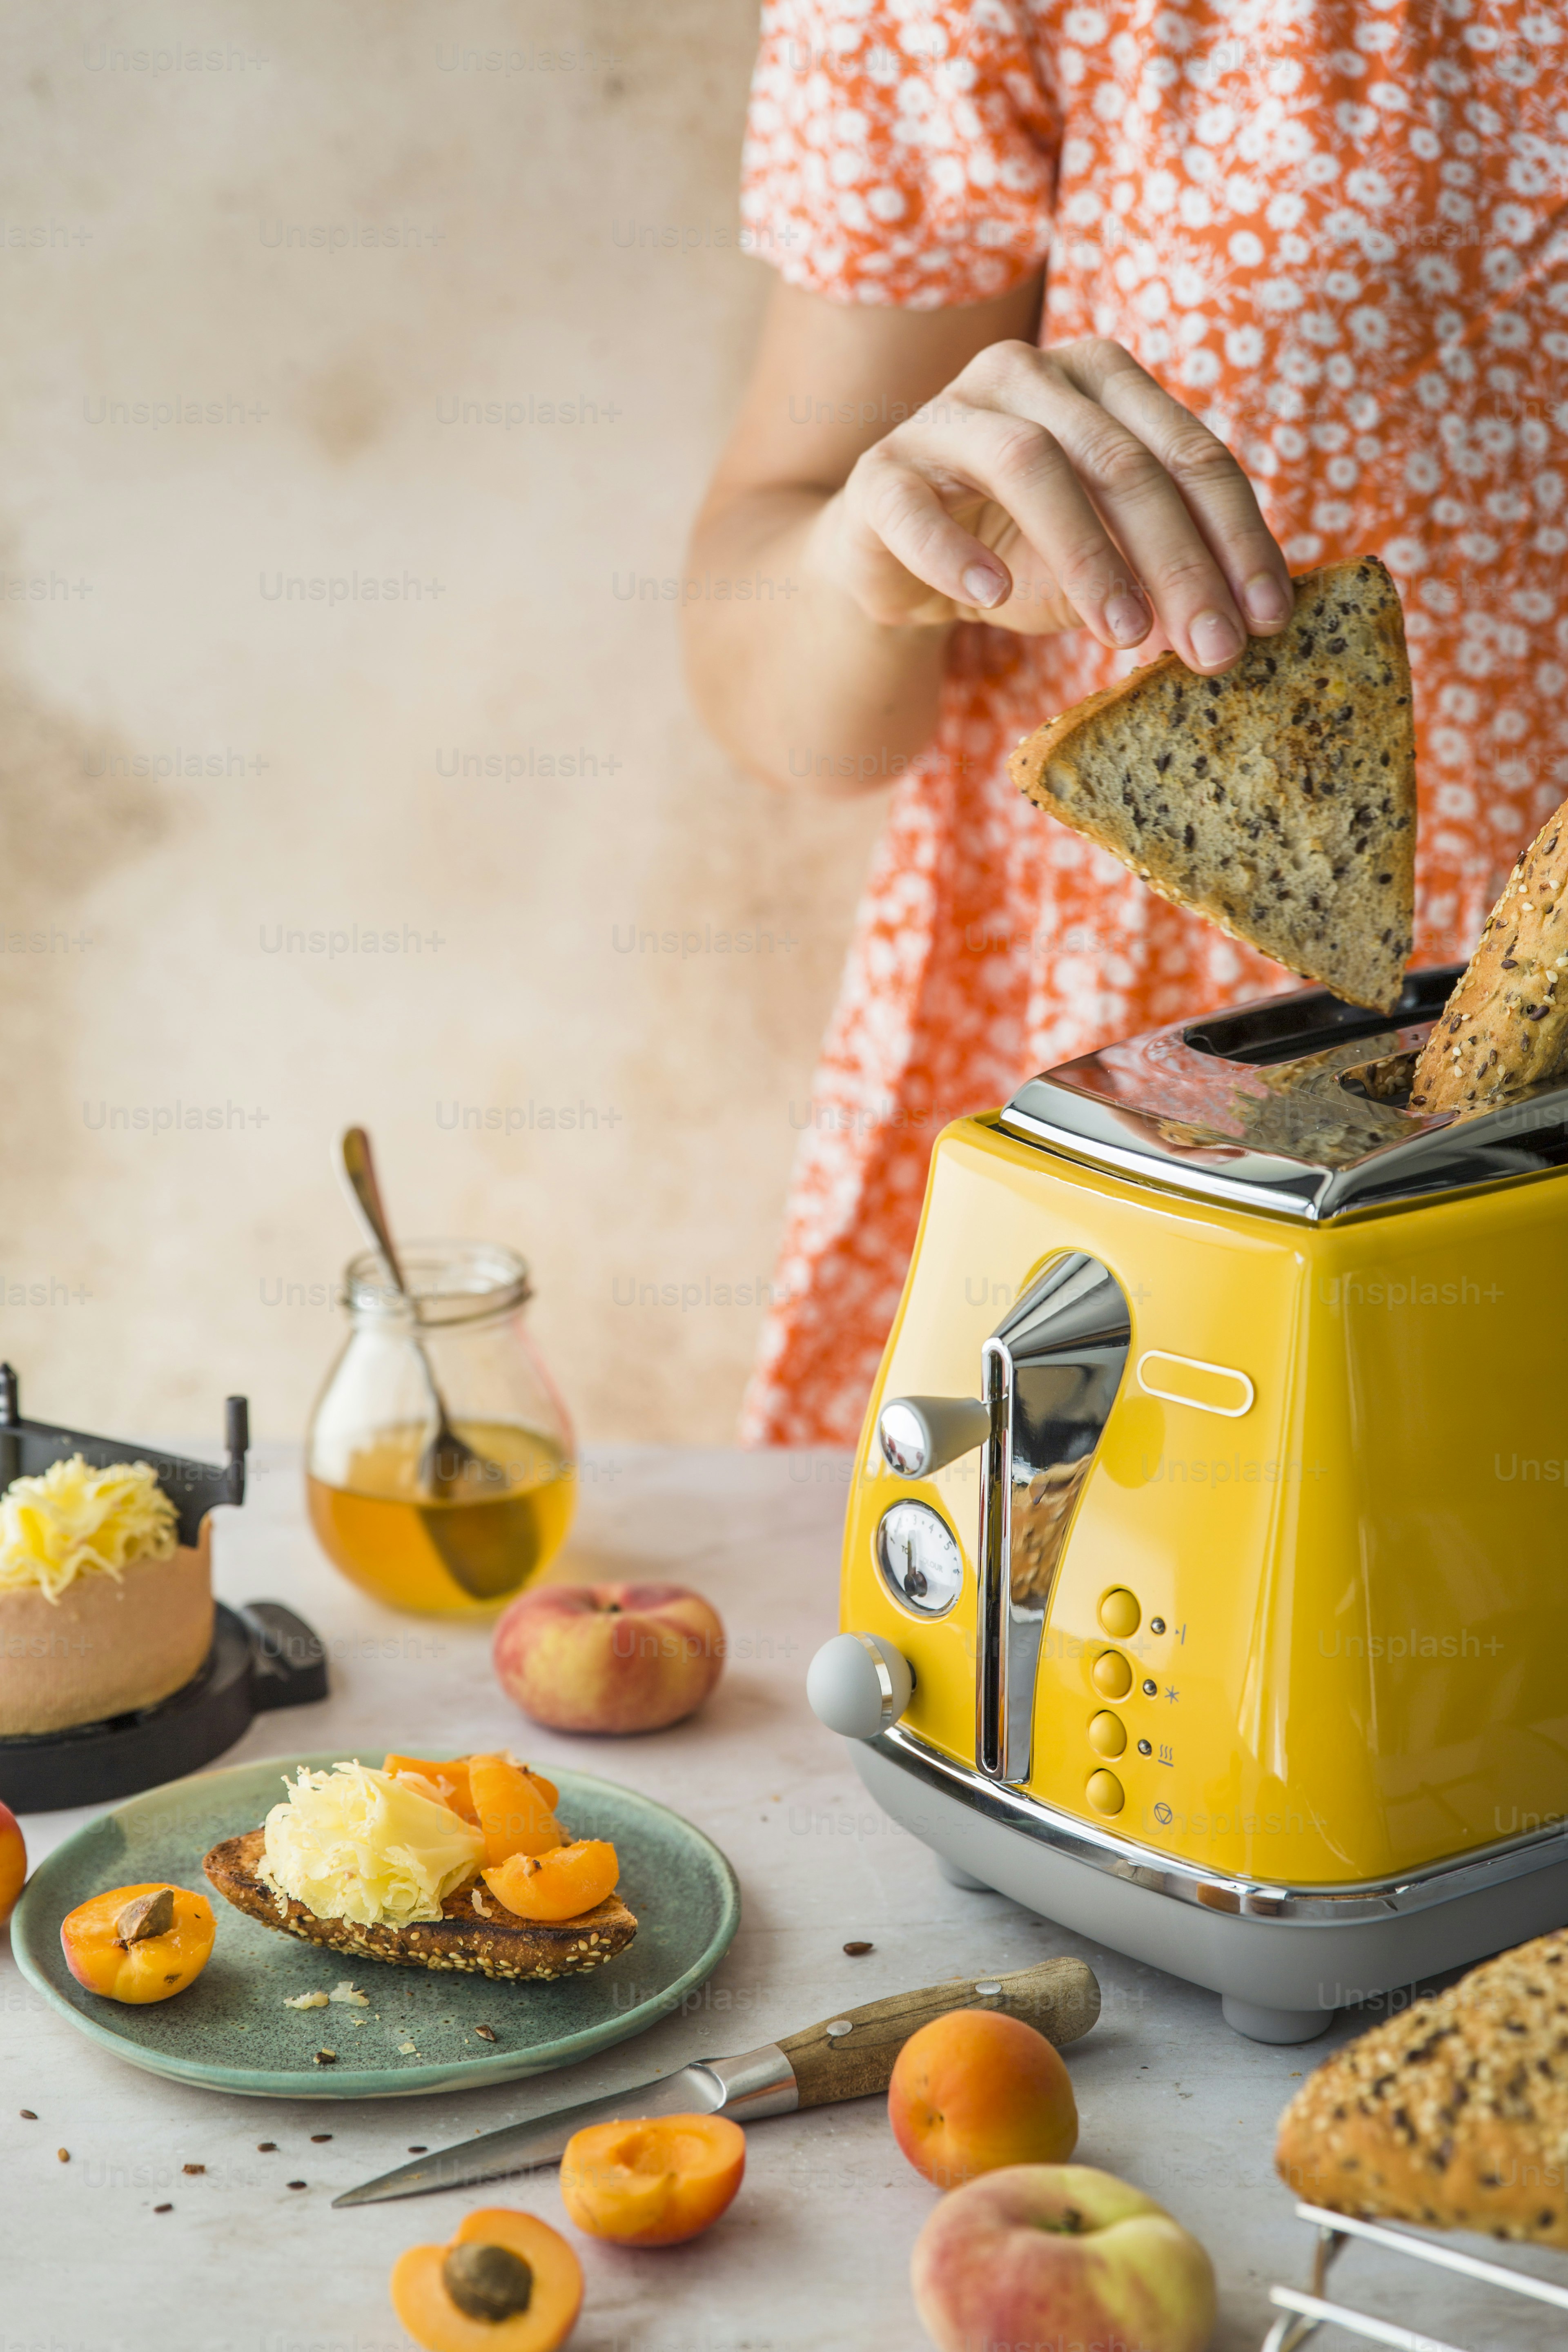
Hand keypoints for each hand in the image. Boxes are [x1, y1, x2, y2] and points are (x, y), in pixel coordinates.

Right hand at [807, 336, 1292, 672]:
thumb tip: (1240, 623)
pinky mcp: (881, 471)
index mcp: (1101, 380)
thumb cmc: (1016, 551)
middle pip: (1121, 461)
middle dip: (1179, 561)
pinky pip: (916, 507)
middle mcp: (1027, 374)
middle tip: (1212, 649)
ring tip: (1125, 635)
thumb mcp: (1108, 560)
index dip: (1236, 538)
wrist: (896, 562)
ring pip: (1030, 463)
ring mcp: (947, 414)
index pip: (1189, 453)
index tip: (1266, 620)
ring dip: (1088, 556)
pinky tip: (991, 598)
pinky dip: (955, 553)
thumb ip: (1165, 573)